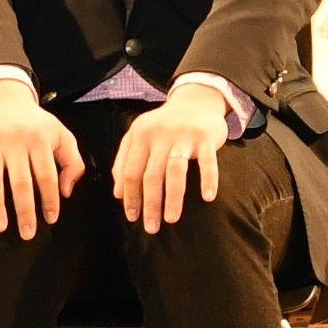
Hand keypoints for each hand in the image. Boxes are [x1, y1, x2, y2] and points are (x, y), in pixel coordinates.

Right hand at [0, 79, 83, 234]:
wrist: (4, 99)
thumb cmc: (37, 124)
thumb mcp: (62, 135)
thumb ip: (72, 162)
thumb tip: (66, 192)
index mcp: (40, 140)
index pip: (47, 175)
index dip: (50, 199)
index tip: (51, 219)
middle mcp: (15, 142)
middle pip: (20, 182)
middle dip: (25, 210)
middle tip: (27, 233)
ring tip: (0, 228)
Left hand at [111, 82, 232, 232]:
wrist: (196, 101)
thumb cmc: (165, 125)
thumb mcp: (140, 136)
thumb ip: (125, 160)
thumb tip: (118, 194)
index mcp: (140, 135)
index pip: (131, 171)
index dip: (130, 197)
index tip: (132, 217)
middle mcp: (160, 134)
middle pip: (151, 175)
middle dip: (150, 204)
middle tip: (151, 226)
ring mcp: (184, 135)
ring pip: (175, 171)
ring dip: (173, 198)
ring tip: (171, 219)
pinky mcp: (206, 137)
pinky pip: (207, 162)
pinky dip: (208, 180)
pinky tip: (208, 197)